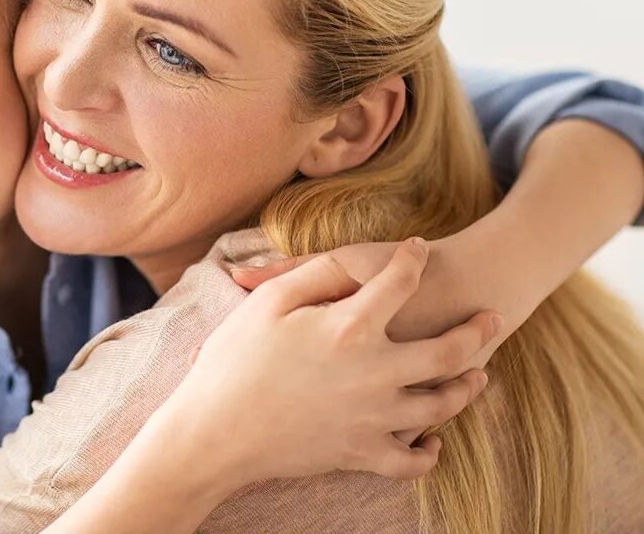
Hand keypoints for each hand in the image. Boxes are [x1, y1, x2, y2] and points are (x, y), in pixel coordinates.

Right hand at [162, 238, 500, 497]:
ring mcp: (374, 417)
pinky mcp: (362, 454)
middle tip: (493, 319)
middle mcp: (375, 371)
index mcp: (350, 326)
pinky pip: (413, 460)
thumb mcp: (268, 307)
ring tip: (479, 376)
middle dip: (476, 332)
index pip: (399, 282)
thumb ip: (305, 275)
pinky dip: (430, 452)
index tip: (418, 249)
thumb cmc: (235, 363)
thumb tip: (341, 259)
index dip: (412, 260)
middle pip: (447, 351)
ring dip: (467, 389)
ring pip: (442, 405)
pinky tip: (434, 439)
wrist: (217, 433)